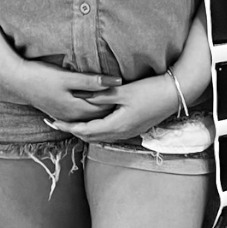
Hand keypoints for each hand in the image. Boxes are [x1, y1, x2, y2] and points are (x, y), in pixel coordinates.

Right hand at [1, 60, 122, 122]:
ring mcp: (63, 114)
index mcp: (76, 110)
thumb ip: (92, 81)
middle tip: (127, 98)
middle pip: (97, 116)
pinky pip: (78, 113)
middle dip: (111, 108)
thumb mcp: (68, 77)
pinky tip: (92, 102)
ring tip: (115, 100)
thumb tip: (115, 82)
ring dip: (100, 109)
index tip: (130, 94)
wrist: (17, 79)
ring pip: (88, 115)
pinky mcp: (57, 109)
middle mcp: (71, 116)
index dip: (117, 103)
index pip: (104, 111)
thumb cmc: (42, 76)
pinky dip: (88, 109)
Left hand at [47, 70, 180, 141]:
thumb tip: (81, 95)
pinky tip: (92, 121)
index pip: (85, 130)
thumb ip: (101, 95)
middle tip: (55, 123)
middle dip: (72, 130)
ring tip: (69, 123)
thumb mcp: (123, 91)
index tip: (52, 122)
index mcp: (116, 125)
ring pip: (99, 136)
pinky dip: (95, 129)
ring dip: (83, 131)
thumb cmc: (149, 91)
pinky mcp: (132, 129)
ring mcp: (127, 133)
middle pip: (90, 136)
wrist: (173, 96)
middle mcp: (120, 133)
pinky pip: (107, 133)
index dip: (67, 127)